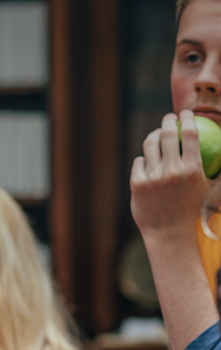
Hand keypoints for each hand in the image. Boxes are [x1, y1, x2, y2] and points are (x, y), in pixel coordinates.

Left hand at [130, 110, 208, 242]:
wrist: (170, 235)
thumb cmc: (193, 213)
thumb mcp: (211, 193)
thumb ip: (217, 173)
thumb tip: (220, 151)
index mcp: (192, 170)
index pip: (190, 134)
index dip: (187, 119)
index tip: (185, 114)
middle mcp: (172, 171)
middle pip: (167, 133)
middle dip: (167, 120)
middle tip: (169, 119)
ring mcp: (153, 176)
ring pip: (150, 144)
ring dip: (154, 135)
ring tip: (157, 135)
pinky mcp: (137, 183)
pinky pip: (139, 161)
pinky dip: (144, 159)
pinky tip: (148, 159)